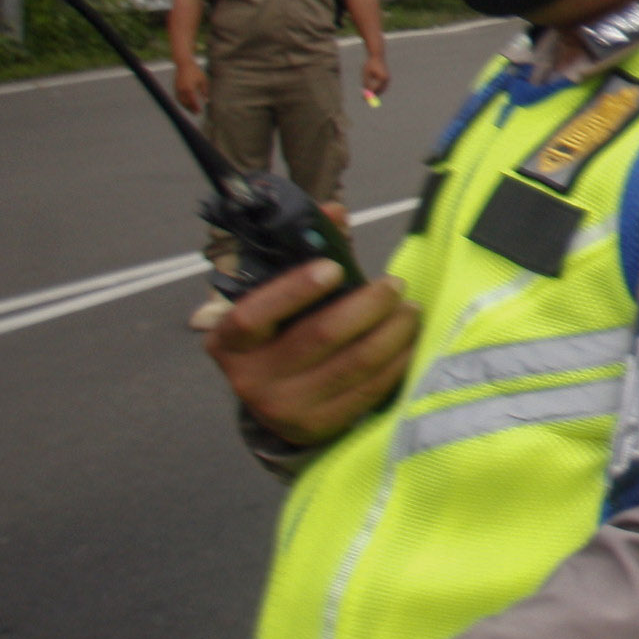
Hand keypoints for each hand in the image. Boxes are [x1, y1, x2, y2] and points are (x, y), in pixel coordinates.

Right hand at [170, 62, 206, 117]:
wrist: (184, 64)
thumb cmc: (195, 72)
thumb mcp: (203, 81)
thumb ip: (205, 91)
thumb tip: (207, 101)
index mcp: (190, 88)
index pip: (192, 101)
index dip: (196, 107)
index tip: (200, 112)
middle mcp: (182, 90)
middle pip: (186, 103)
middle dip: (191, 109)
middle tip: (196, 113)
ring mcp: (177, 89)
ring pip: (181, 101)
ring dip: (186, 107)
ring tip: (192, 110)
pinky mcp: (175, 87)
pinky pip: (178, 97)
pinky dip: (182, 102)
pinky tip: (187, 104)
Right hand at [204, 257, 415, 451]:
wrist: (276, 403)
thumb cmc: (281, 334)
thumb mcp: (278, 299)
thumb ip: (306, 253)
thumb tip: (334, 210)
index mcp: (228, 341)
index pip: (255, 315)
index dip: (295, 290)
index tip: (334, 268)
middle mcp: (251, 379)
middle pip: (319, 337)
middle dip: (367, 305)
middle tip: (395, 285)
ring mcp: (285, 408)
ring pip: (354, 364)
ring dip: (393, 332)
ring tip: (410, 310)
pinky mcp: (319, 427)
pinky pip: (370, 390)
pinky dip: (397, 361)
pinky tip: (410, 341)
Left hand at [360, 51, 389, 101]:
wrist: (377, 56)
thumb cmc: (370, 64)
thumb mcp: (366, 74)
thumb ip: (366, 83)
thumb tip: (366, 92)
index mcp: (382, 78)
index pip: (375, 89)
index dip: (369, 94)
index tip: (363, 98)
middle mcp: (387, 80)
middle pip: (379, 91)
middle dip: (372, 95)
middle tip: (364, 98)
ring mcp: (388, 80)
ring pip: (381, 90)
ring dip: (374, 93)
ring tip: (366, 92)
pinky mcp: (386, 79)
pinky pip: (381, 87)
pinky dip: (376, 90)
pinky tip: (370, 89)